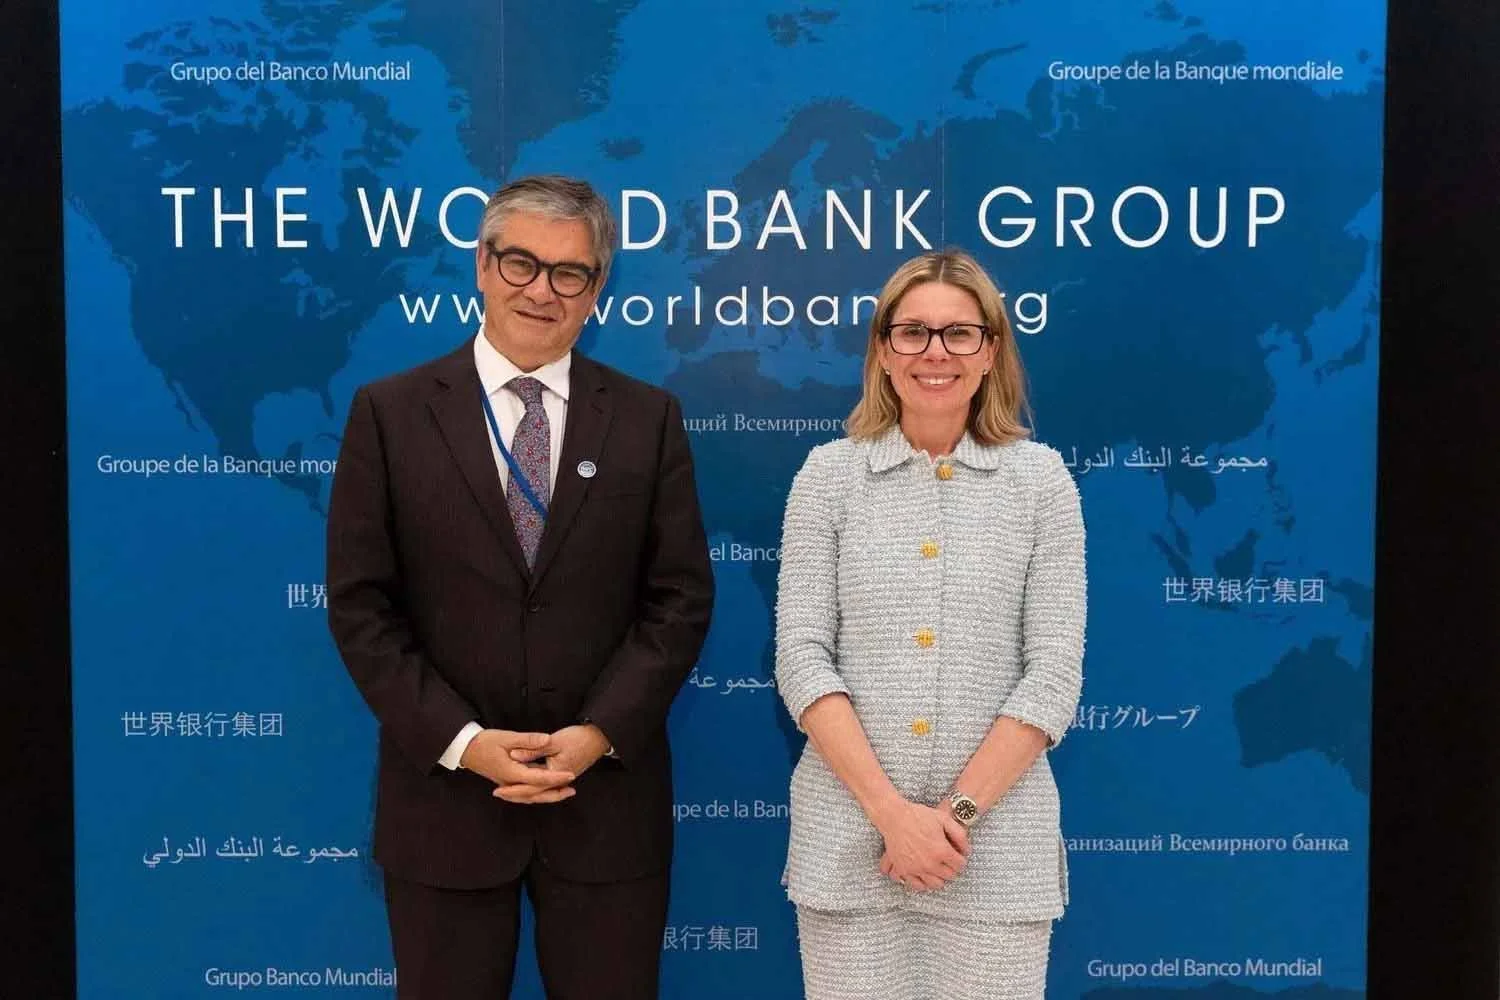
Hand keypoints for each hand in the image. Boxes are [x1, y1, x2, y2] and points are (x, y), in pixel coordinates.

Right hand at [459, 729, 575, 803]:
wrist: (466, 749)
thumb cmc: (485, 742)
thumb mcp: (507, 737)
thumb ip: (528, 740)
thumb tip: (548, 739)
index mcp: (512, 773)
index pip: (539, 779)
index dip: (556, 777)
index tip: (571, 774)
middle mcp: (510, 783)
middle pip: (536, 794)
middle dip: (555, 792)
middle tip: (573, 789)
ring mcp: (507, 785)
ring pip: (530, 796)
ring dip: (547, 795)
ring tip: (564, 791)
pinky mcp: (507, 782)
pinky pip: (524, 793)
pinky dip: (537, 793)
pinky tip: (545, 789)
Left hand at [504, 724, 610, 787]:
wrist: (599, 738)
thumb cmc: (578, 738)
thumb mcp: (554, 741)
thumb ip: (533, 749)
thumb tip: (514, 755)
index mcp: (555, 774)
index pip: (530, 787)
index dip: (513, 789)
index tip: (498, 790)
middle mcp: (558, 780)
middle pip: (534, 793)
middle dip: (515, 794)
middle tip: (498, 793)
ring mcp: (561, 779)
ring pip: (539, 791)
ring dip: (524, 792)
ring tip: (508, 791)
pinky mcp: (563, 774)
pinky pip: (545, 785)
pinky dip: (534, 786)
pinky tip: (526, 782)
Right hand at [873, 800, 969, 890]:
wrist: (895, 817)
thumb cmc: (919, 816)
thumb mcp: (944, 819)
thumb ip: (960, 835)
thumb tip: (966, 851)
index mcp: (942, 851)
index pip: (960, 865)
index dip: (961, 859)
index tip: (957, 856)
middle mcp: (930, 863)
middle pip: (949, 876)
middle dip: (952, 869)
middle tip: (948, 861)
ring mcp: (916, 869)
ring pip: (935, 884)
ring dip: (940, 878)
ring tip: (938, 869)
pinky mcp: (904, 870)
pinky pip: (917, 886)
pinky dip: (923, 883)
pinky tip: (925, 875)